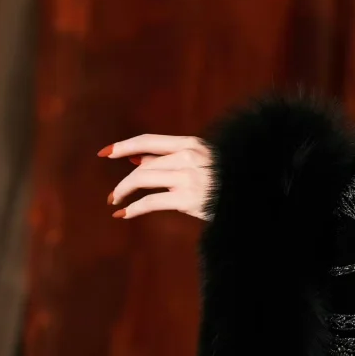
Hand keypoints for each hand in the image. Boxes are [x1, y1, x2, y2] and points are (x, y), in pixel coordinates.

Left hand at [98, 134, 215, 221]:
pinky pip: (151, 201)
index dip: (123, 146)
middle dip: (123, 182)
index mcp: (191, 144)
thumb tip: (135, 158)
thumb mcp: (198, 161)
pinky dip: (133, 208)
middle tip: (113, 195)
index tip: (104, 153)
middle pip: (143, 166)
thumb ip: (168, 159)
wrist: (249, 193)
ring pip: (143, 180)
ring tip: (116, 202)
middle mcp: (188, 157)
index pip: (148, 141)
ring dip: (123, 192)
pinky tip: (123, 214)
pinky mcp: (187, 199)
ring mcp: (187, 177)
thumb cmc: (223, 178)